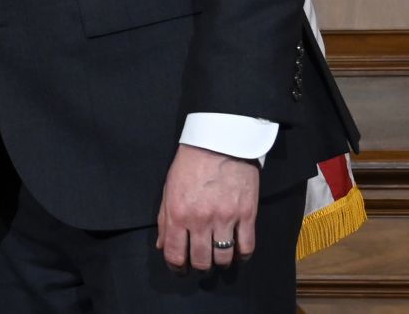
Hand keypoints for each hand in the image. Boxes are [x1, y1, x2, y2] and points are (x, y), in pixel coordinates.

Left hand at [156, 144, 260, 272]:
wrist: (219, 142)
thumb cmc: (190, 163)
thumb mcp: (168, 189)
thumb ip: (164, 219)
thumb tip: (161, 246)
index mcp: (178, 213)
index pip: (175, 254)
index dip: (177, 267)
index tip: (180, 268)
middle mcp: (200, 220)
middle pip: (201, 261)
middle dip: (199, 266)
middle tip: (200, 262)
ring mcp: (225, 219)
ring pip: (223, 259)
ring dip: (220, 262)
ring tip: (218, 256)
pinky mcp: (247, 215)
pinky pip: (247, 247)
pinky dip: (242, 255)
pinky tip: (238, 252)